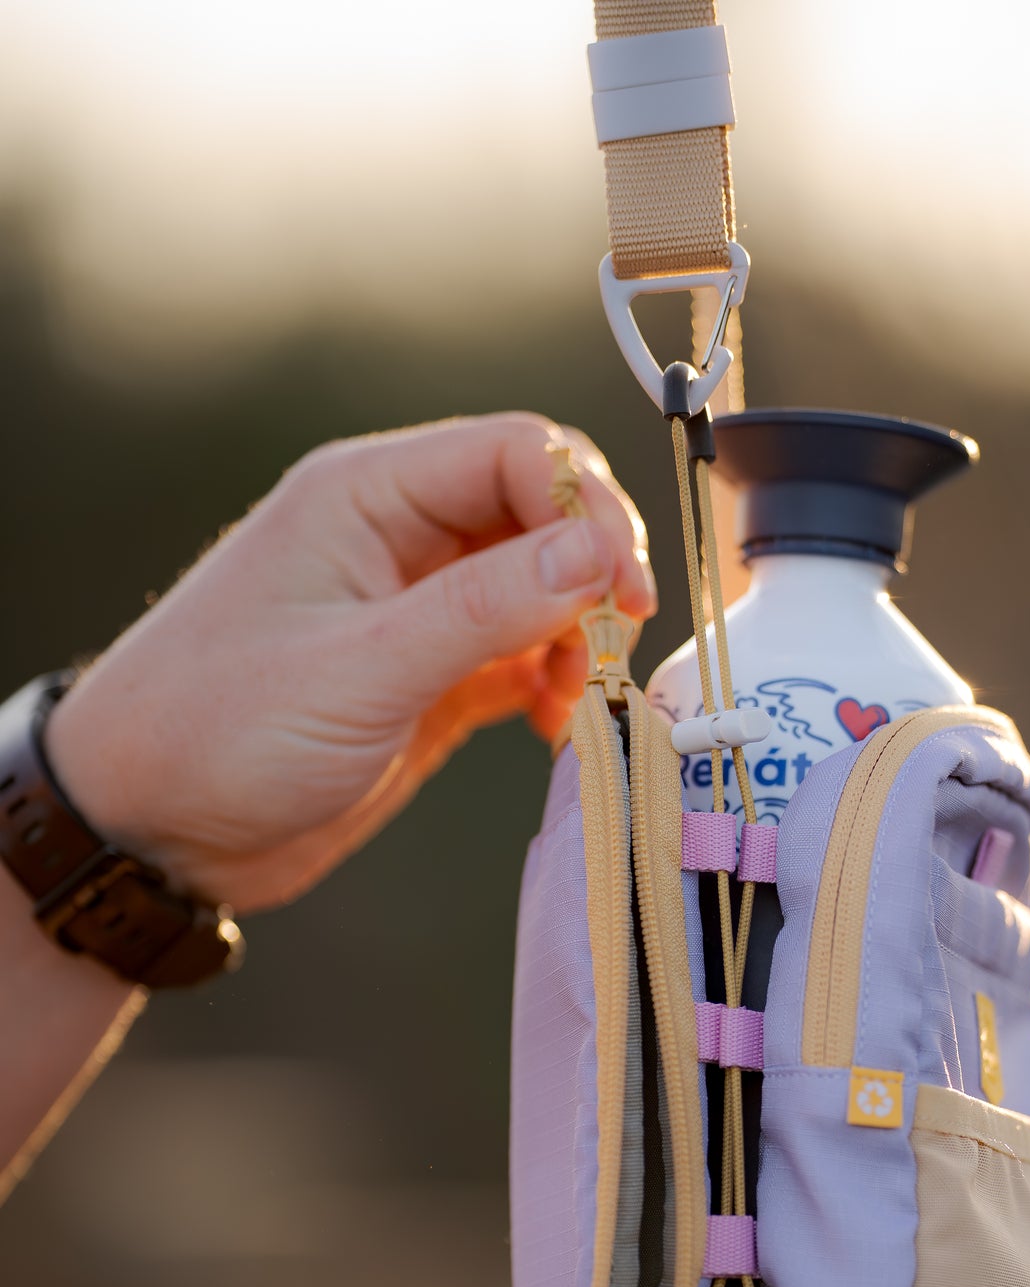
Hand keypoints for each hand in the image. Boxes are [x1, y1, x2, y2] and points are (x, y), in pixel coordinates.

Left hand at [44, 414, 654, 912]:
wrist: (150, 829)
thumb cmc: (216, 733)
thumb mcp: (360, 669)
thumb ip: (483, 609)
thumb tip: (596, 554)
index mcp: (366, 495)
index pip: (516, 455)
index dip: (587, 512)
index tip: (622, 592)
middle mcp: (396, 537)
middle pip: (540, 515)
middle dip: (592, 571)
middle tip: (616, 642)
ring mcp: (414, 609)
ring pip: (540, 588)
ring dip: (577, 635)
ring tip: (576, 697)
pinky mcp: (426, 677)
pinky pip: (519, 655)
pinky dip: (551, 683)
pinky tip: (551, 725)